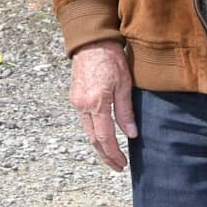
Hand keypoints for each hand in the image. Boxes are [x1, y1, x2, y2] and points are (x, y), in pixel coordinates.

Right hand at [70, 39, 137, 169]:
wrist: (90, 40)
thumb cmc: (110, 57)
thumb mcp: (124, 84)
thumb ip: (126, 111)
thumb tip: (131, 134)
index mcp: (96, 102)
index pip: (105, 137)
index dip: (114, 154)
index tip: (122, 164)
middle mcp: (82, 104)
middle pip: (93, 138)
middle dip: (105, 155)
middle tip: (118, 166)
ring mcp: (76, 100)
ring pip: (87, 130)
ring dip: (99, 145)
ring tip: (112, 155)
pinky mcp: (75, 96)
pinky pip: (84, 120)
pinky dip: (94, 132)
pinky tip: (103, 135)